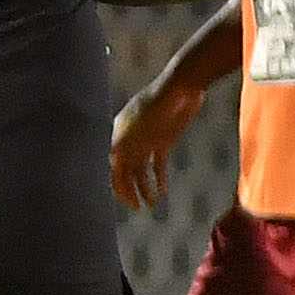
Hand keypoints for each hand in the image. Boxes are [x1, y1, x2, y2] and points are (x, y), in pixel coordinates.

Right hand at [108, 77, 197, 212]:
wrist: (181, 87)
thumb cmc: (158, 104)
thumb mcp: (139, 125)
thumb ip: (126, 143)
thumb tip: (112, 164)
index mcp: (119, 135)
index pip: (114, 166)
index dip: (118, 185)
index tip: (125, 202)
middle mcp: (130, 140)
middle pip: (126, 170)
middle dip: (130, 189)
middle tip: (137, 208)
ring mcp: (146, 140)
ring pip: (141, 169)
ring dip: (145, 186)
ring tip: (152, 204)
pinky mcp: (163, 140)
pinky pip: (158, 163)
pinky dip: (159, 177)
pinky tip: (163, 191)